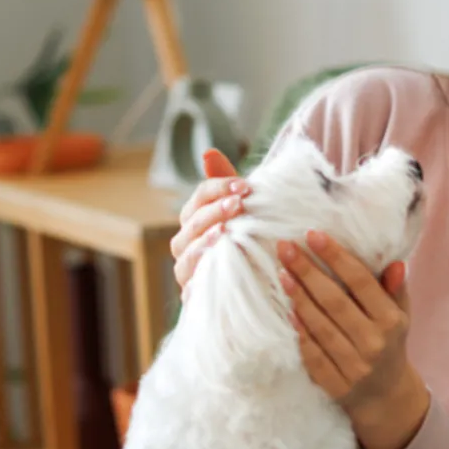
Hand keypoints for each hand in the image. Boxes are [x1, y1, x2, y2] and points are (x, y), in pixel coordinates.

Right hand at [169, 149, 248, 293]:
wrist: (262, 294)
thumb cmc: (254, 248)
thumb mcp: (247, 215)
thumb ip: (230, 186)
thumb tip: (208, 152)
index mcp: (197, 220)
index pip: (200, 196)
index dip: (219, 188)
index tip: (246, 186)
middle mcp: (187, 243)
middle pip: (191, 221)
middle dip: (214, 210)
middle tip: (238, 204)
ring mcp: (187, 270)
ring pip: (186, 251)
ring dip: (204, 239)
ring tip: (224, 231)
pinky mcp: (193, 297)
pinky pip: (190, 285)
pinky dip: (200, 274)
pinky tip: (217, 265)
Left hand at [277, 231, 429, 448]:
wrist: (385, 397)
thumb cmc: (389, 344)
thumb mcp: (400, 316)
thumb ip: (395, 289)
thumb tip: (394, 263)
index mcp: (392, 321)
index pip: (361, 282)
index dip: (336, 257)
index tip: (313, 235)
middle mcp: (374, 343)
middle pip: (335, 301)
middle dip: (308, 271)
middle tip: (286, 248)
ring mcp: (355, 367)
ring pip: (320, 326)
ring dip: (299, 298)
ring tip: (282, 273)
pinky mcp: (337, 385)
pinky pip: (312, 354)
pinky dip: (300, 332)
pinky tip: (288, 312)